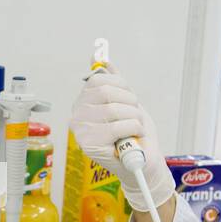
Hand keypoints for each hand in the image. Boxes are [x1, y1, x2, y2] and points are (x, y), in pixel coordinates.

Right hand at [69, 70, 173, 210]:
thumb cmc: (133, 134)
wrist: (143, 162)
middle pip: (105, 91)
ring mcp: (81, 131)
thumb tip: (103, 59)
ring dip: (134, 117)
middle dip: (130, 102)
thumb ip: (113, 81)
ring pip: (113, 109)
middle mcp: (77, 115)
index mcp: (83, 102)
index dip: (120, 85)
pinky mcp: (90, 146)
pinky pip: (117, 127)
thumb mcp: (126, 102)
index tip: (129, 97)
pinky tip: (133, 137)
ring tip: (135, 128)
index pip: (98, 79)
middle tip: (135, 115)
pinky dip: (133, 130)